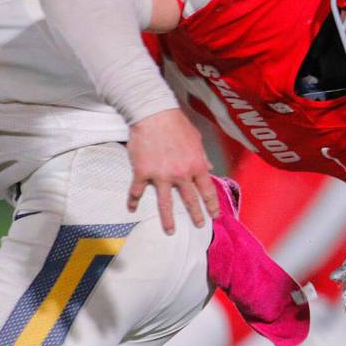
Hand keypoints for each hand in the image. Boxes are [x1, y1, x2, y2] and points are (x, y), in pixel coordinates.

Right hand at [127, 108, 219, 233]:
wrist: (153, 114)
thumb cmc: (176, 123)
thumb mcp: (196, 139)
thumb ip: (202, 156)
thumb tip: (210, 168)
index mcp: (196, 165)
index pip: (207, 190)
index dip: (212, 204)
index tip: (214, 215)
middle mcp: (181, 174)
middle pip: (190, 200)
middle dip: (196, 215)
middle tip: (199, 226)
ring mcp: (161, 176)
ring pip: (165, 203)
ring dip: (168, 220)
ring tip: (170, 231)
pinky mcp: (143, 173)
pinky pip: (137, 191)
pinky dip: (132, 201)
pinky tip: (131, 209)